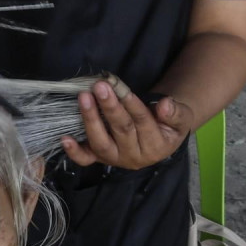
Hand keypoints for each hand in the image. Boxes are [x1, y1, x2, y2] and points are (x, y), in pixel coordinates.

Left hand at [60, 80, 193, 169]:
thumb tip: (165, 105)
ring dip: (90, 119)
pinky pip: (86, 159)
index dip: (131, 105)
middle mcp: (135, 156)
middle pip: (120, 130)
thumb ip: (175, 113)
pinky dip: (74, 151)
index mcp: (156, 146)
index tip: (121, 88)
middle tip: (100, 86)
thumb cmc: (168, 124)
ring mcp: (115, 158)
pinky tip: (65, 138)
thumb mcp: (181, 118)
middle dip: (109, 107)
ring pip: (101, 142)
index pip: (142, 122)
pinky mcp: (100, 158)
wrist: (160, 136)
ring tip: (84, 97)